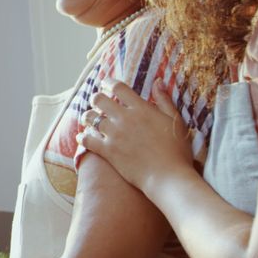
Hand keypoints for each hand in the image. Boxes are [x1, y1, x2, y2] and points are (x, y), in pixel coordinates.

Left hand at [78, 80, 194, 191]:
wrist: (168, 176)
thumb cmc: (176, 150)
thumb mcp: (175, 120)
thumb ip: (164, 100)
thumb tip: (157, 81)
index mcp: (141, 109)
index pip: (119, 88)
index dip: (109, 83)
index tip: (106, 83)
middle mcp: (124, 119)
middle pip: (99, 100)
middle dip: (96, 98)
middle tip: (97, 101)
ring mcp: (114, 135)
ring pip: (90, 118)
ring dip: (88, 116)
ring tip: (89, 118)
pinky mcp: (108, 151)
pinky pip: (87, 140)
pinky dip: (82, 137)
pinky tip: (81, 136)